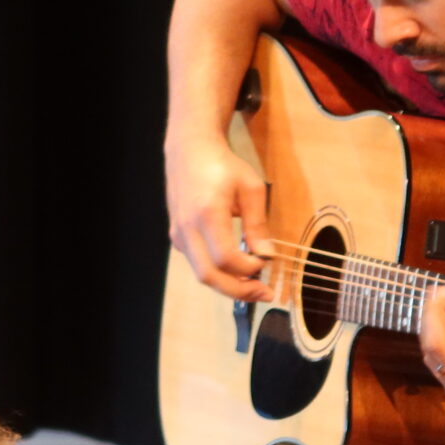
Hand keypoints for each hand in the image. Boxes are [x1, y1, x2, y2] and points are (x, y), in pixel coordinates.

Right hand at [166, 136, 273, 300]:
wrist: (190, 150)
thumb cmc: (222, 165)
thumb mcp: (251, 189)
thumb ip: (258, 225)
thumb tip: (267, 256)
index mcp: (207, 213)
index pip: (226, 258)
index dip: (249, 269)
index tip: (266, 263)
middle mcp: (187, 227)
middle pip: (208, 275)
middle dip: (238, 291)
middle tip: (263, 294)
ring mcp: (178, 233)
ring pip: (201, 274)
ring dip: (228, 285)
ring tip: (253, 285)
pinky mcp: (177, 236)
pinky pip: (197, 263)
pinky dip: (217, 272)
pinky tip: (235, 268)